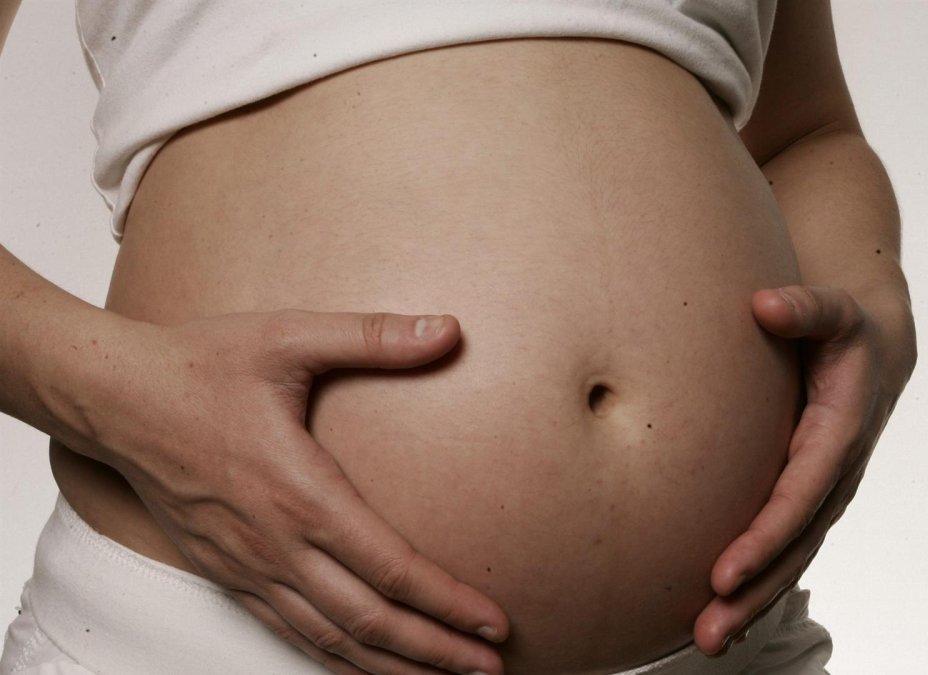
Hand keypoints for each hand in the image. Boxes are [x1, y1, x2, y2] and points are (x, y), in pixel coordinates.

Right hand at [84, 309, 507, 674]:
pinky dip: (336, 659)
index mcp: (300, 492)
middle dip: (435, 651)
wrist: (113, 398)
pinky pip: (289, 633)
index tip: (495, 622)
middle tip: (490, 669)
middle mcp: (275, 544)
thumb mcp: (289, 336)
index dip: (447, 602)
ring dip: (391, 668)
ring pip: (329, 639)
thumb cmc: (202, 364)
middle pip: (369, 621)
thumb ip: (372, 337)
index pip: (390, 568)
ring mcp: (247, 567)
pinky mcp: (227, 574)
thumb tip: (450, 329)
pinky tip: (367, 668)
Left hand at [693, 284, 916, 653]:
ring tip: (707, 641)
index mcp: (838, 435)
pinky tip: (722, 616)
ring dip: (751, 604)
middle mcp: (833, 477)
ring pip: (788, 560)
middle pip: (792, 547)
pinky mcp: (807, 500)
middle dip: (753, 594)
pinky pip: (783, 551)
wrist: (876, 351)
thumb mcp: (833, 310)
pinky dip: (757, 586)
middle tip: (708, 633)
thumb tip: (766, 303)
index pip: (797, 497)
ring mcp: (823, 495)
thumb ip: (804, 308)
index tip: (721, 572)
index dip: (763, 538)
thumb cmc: (845, 328)